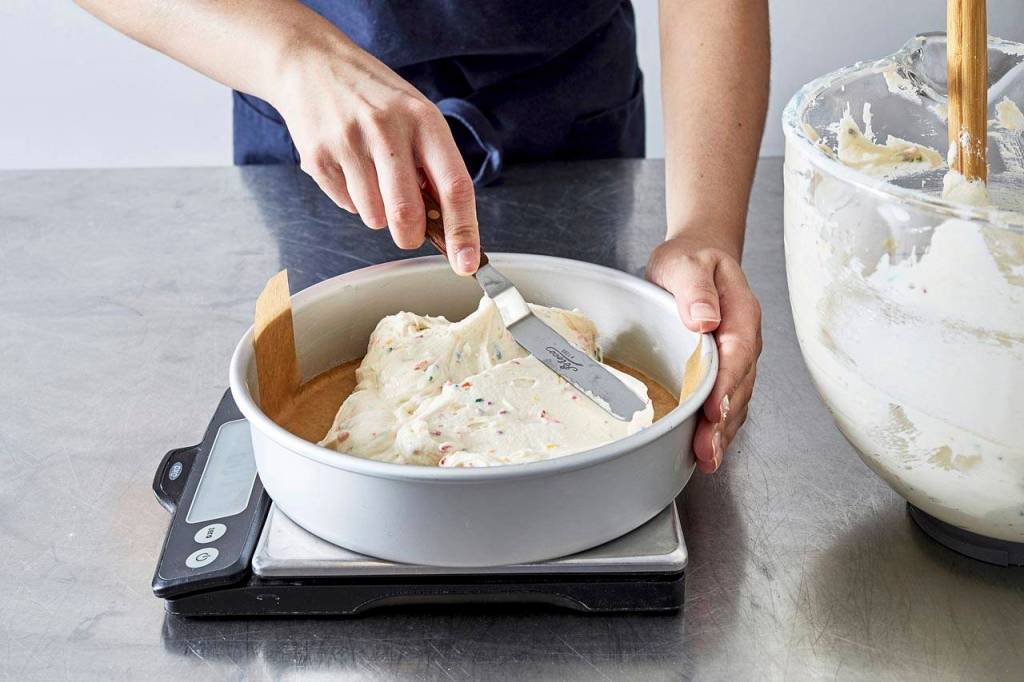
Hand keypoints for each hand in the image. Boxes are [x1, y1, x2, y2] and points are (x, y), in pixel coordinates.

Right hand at [273, 38, 479, 273]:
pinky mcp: (317, 157)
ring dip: (379, 214)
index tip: (467, 264)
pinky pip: (346, 205)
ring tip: (373, 178)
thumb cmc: (375, 97)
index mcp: (424, 120)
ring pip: (373, 218)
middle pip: (407, 214)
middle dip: (410, 237)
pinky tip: (349, 167)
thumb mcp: (416, 116)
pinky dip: (353, 199)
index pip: (454, 187)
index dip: (463, 232)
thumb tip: (449, 225)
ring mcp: (349, 143)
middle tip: (409, 232)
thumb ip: (433, 165)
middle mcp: (387, 129)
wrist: (311, 63)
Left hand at [647, 235, 761, 473]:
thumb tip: (703, 320)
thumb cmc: (691, 260)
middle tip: (708, 451)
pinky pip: (726, 401)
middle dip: (724, 422)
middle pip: (740, 386)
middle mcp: (744, 341)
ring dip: (723, 432)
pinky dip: (717, 426)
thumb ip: (695, 289)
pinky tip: (706, 448)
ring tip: (707, 458)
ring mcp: (737, 358)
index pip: (738, 354)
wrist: (699, 256)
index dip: (727, 385)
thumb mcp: (686, 263)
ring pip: (736, 400)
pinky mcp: (724, 370)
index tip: (714, 411)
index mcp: (740, 315)